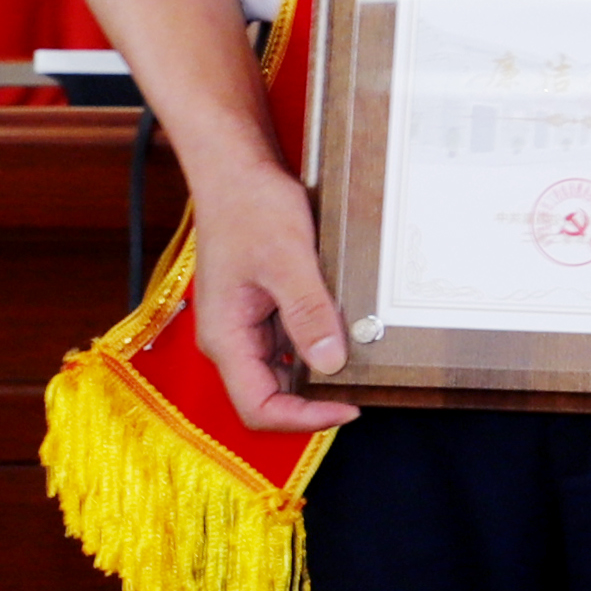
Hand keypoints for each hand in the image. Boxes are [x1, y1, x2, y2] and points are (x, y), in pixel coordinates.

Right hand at [182, 156, 359, 436]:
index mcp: (226, 338)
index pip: (258, 407)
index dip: (303, 419)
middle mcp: (231, 339)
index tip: (348, 408)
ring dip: (318, 371)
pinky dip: (317, 342)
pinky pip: (289, 341)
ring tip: (361, 362)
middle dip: (315, 400)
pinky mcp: (261, 308)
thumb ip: (307, 312)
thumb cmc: (250, 209)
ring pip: (283, 369)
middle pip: (270, 395)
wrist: (235, 171)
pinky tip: (347, 330)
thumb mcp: (287, 260)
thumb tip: (330, 364)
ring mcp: (246, 324)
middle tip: (364, 389)